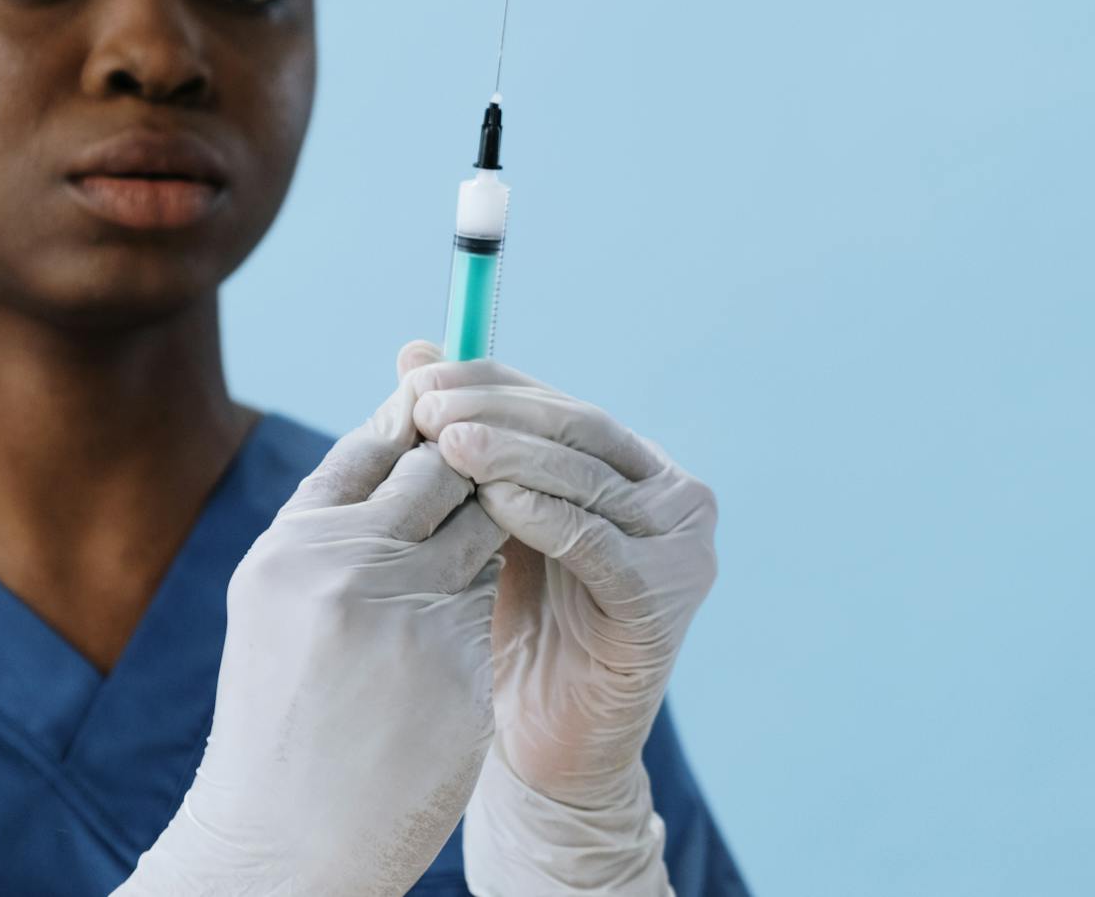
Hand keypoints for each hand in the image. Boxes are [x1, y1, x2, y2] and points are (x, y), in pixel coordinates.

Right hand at [112, 345, 506, 895]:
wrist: (285, 838)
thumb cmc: (280, 710)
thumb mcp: (277, 600)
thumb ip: (333, 521)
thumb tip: (402, 429)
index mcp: (294, 544)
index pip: (372, 445)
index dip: (414, 427)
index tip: (441, 424)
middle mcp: (348, 566)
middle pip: (444, 472)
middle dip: (466, 472)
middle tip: (472, 487)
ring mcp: (409, 616)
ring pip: (485, 531)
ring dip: (481, 540)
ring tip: (444, 580)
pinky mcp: (460, 665)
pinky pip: (491, 603)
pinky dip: (479, 611)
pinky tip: (445, 650)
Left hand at [404, 344, 718, 894]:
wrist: (544, 746)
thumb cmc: (508, 626)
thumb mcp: (483, 519)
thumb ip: (464, 440)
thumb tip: (413, 349)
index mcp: (636, 468)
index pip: (559, 405)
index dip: (489, 384)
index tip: (419, 374)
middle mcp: (673, 497)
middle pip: (577, 431)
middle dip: (495, 412)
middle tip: (425, 404)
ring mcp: (681, 546)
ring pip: (585, 479)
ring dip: (511, 454)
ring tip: (445, 440)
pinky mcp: (666, 598)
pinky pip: (596, 544)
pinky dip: (544, 515)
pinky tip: (492, 498)